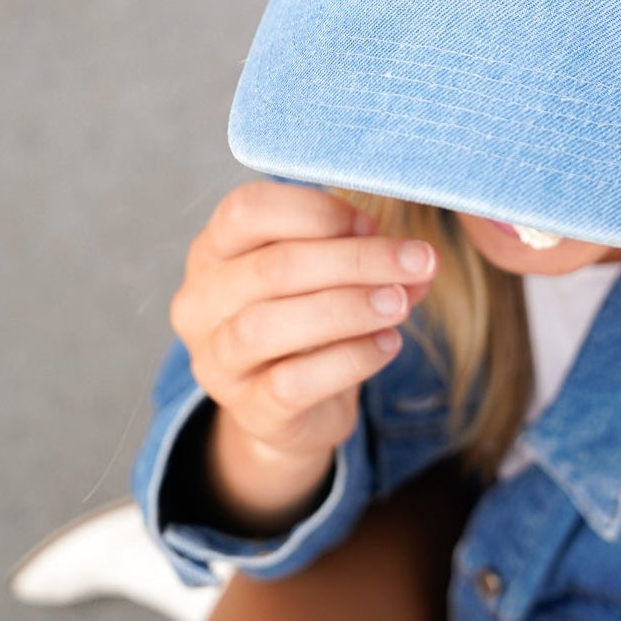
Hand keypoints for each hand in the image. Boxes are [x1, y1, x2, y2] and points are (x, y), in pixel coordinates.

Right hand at [169, 180, 436, 527]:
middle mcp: (202, 302)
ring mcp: (217, 361)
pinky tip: (387, 344)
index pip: (246, 210)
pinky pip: (292, 384)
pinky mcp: (248, 410)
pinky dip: (349, 359)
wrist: (288, 406)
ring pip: (268, 327)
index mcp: (215, 249)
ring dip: (349, 308)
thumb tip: (417, 259)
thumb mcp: (326, 273)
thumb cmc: (307, 317)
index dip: (316, 210)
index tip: (371, 224)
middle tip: (417, 260)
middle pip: (272, 268)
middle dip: (356, 259)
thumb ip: (364, 254)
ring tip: (400, 302)